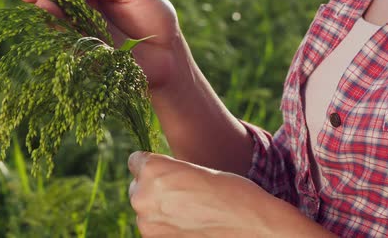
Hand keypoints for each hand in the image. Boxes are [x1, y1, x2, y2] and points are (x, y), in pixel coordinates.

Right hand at [3, 0, 182, 89]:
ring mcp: (84, 35)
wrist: (169, 53)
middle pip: (54, 2)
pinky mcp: (90, 55)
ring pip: (58, 20)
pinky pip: (70, 40)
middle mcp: (84, 15)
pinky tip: (49, 12)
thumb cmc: (155, 18)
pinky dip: (60, 27)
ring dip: (43, 7)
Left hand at [127, 151, 334, 237]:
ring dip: (158, 206)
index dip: (153, 165)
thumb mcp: (193, 169)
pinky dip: (165, 224)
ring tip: (190, 208)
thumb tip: (147, 180)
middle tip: (183, 192)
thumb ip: (166, 172)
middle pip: (137, 185)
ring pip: (143, 207)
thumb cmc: (229, 191)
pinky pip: (152, 225)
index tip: (168, 171)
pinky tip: (188, 223)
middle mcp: (142, 194)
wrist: (252, 225)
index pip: (135, 161)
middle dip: (153, 186)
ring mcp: (146, 222)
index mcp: (152, 168)